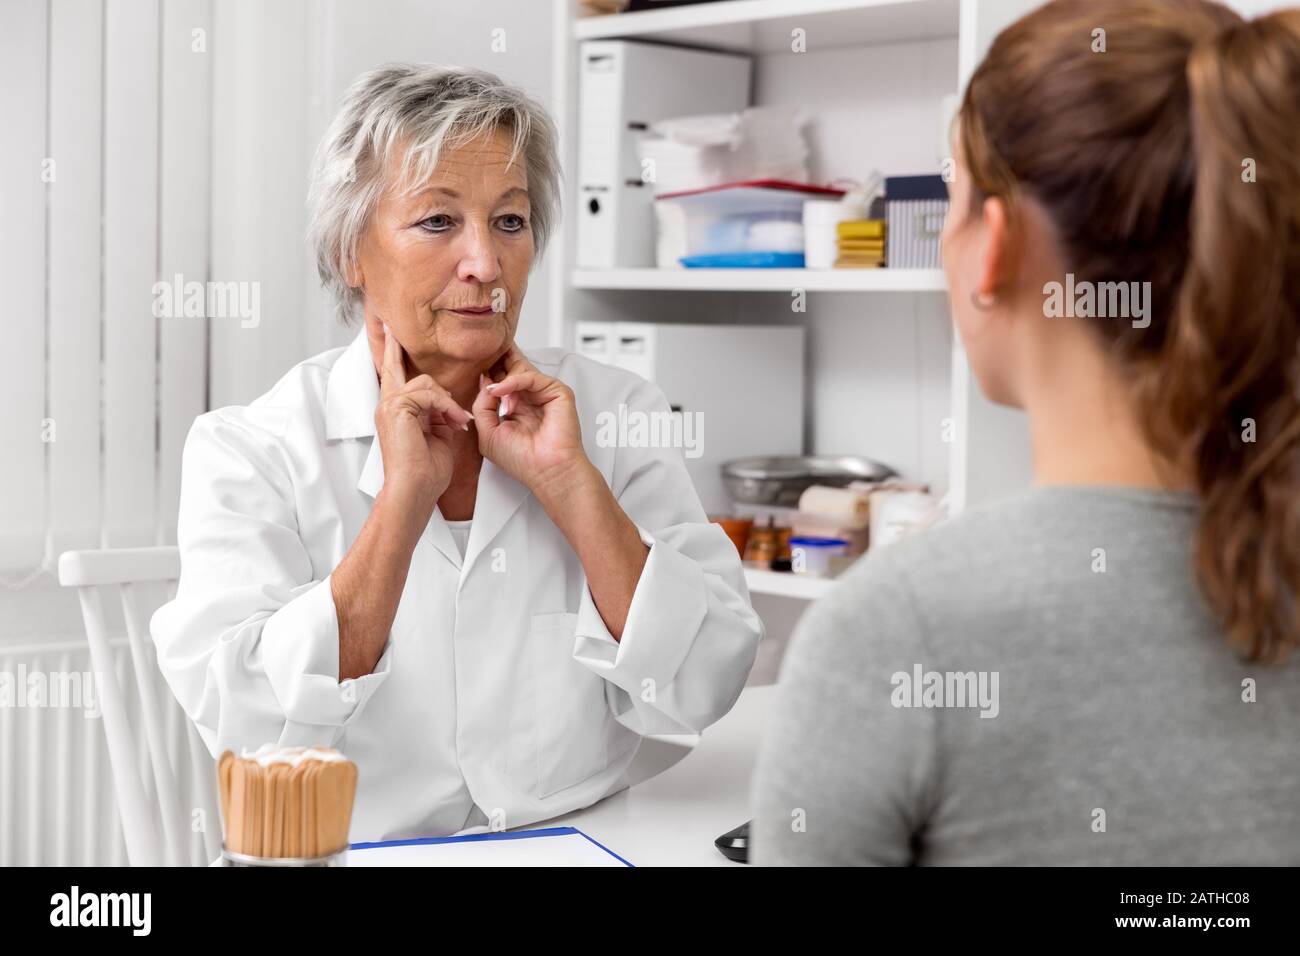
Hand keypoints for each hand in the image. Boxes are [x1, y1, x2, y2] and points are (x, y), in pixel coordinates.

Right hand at [374, 324, 471, 518]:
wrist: (415, 491)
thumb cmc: (426, 472)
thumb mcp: (438, 436)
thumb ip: (439, 414)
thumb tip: (450, 404)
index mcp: (394, 410)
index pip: (392, 373)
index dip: (392, 351)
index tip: (390, 329)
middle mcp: (387, 404)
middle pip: (404, 370)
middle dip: (419, 371)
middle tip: (424, 376)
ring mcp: (389, 405)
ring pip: (426, 382)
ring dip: (448, 404)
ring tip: (458, 426)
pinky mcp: (396, 408)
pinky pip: (429, 394)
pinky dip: (447, 408)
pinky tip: (454, 424)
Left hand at [472, 343, 588, 497]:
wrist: (546, 472)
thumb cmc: (521, 460)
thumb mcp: (488, 432)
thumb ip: (482, 405)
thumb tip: (485, 380)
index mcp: (516, 406)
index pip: (502, 380)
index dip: (488, 372)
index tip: (470, 367)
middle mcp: (530, 398)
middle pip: (513, 368)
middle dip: (496, 361)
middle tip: (479, 354)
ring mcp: (544, 394)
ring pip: (520, 370)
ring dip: (502, 377)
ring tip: (492, 389)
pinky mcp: (557, 392)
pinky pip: (531, 377)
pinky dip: (513, 381)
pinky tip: (500, 389)